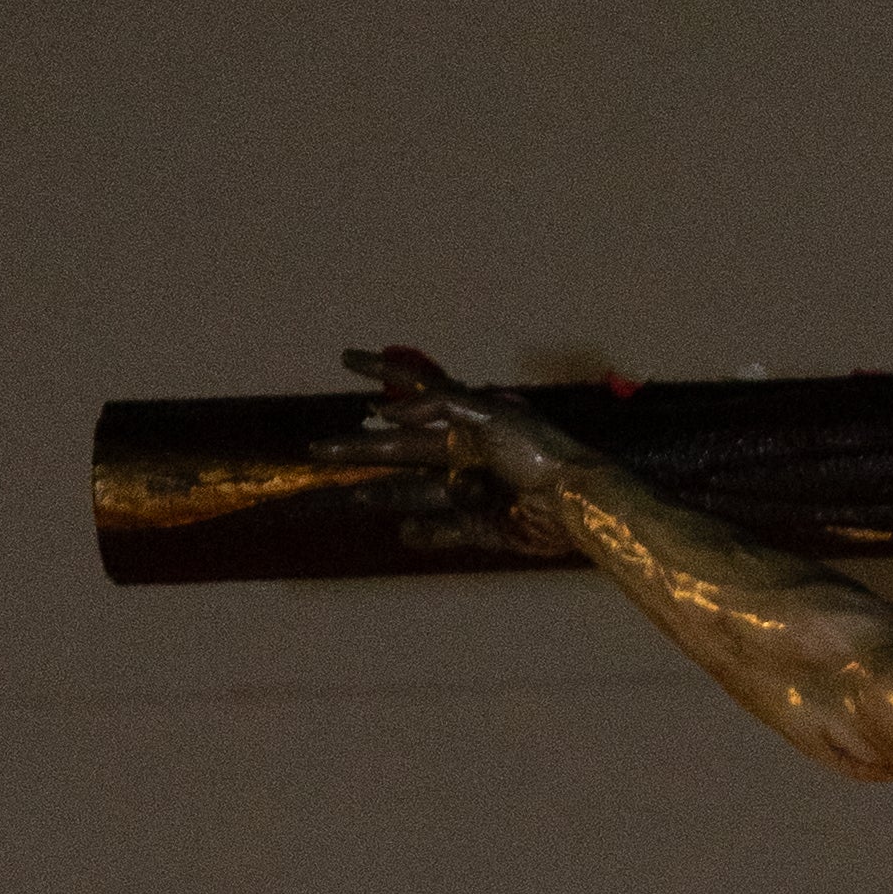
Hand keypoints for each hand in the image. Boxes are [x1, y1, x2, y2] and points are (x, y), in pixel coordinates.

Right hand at [342, 344, 581, 537]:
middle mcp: (465, 451)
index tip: (347, 359)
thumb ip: (440, 405)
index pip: (415, 391)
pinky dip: (426, 534)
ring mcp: (471, 491)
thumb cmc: (538, 450)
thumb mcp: (489, 415)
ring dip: (384, 492)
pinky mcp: (481, 527)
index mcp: (468, 418)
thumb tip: (390, 408)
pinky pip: (446, 531)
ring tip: (352, 496)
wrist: (572, 502)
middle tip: (320, 449)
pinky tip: (403, 532)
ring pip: (416, 492)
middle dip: (363, 449)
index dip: (381, 374)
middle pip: (403, 448)